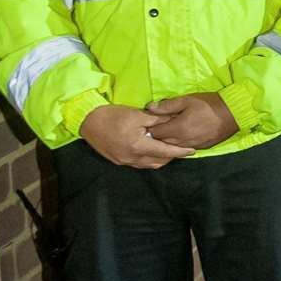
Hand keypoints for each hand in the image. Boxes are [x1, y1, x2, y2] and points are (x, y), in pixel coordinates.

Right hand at [79, 104, 194, 168]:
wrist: (87, 120)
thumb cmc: (113, 115)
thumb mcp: (139, 115)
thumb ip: (159, 120)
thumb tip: (176, 120)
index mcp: (138, 146)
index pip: (165, 152)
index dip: (180, 152)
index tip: (192, 151)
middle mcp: (131, 157)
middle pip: (158, 161)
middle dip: (171, 156)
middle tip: (181, 148)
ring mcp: (123, 161)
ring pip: (148, 165)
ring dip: (160, 159)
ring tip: (168, 149)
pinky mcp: (117, 161)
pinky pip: (138, 164)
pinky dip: (148, 159)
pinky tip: (152, 151)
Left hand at [145, 93, 238, 151]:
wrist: (232, 113)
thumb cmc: (209, 104)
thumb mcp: (187, 100)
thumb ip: (167, 105)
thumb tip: (149, 107)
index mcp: (177, 128)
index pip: (155, 133)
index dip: (150, 128)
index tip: (150, 122)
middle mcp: (183, 141)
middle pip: (162, 142)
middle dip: (158, 135)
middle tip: (157, 126)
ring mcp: (192, 145)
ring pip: (173, 148)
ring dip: (168, 141)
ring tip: (168, 132)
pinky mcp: (201, 147)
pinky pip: (185, 149)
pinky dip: (180, 144)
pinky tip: (182, 137)